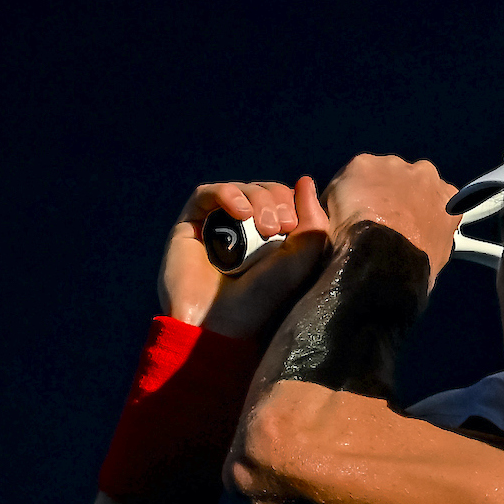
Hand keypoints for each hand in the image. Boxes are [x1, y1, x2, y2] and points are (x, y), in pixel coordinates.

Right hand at [159, 176, 329, 338]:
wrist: (220, 322)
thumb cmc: (263, 298)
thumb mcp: (301, 259)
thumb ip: (312, 221)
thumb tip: (305, 181)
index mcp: (274, 237)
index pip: (286, 200)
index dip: (292, 202)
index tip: (294, 225)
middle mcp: (245, 229)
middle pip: (266, 191)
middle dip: (277, 200)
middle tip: (280, 227)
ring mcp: (217, 225)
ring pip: (242, 189)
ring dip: (259, 198)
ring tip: (265, 226)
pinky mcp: (190, 224)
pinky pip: (208, 193)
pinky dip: (228, 194)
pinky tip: (241, 212)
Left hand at [322, 154, 460, 285]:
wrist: (386, 260)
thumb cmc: (413, 264)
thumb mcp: (439, 253)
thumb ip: (435, 235)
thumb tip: (425, 243)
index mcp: (447, 196)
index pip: (433, 197)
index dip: (415, 209)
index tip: (403, 221)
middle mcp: (425, 174)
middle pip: (405, 180)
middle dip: (392, 195)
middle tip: (378, 219)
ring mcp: (394, 166)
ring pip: (377, 175)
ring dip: (368, 191)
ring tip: (356, 219)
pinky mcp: (364, 165)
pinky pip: (349, 177)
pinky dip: (342, 192)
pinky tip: (341, 214)